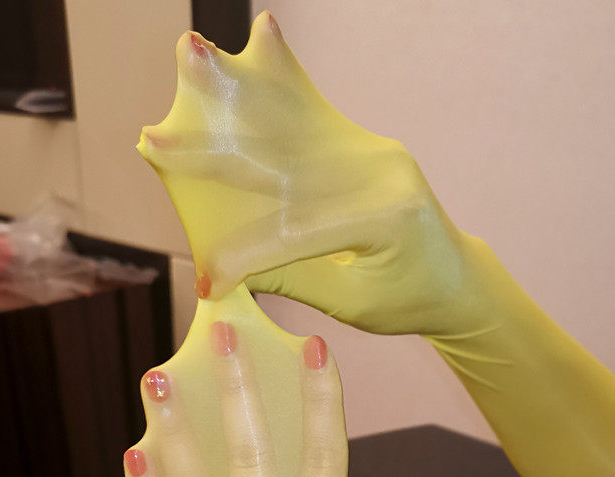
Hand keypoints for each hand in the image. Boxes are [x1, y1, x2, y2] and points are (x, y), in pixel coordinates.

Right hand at [137, 11, 489, 337]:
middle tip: (157, 141)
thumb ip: (292, 275)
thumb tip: (227, 263)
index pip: (292, 231)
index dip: (243, 256)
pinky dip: (277, 85)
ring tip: (194, 53)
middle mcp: (381, 166)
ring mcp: (373, 147)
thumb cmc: (409, 300)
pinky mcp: (363, 142)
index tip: (206, 280)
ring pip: (296, 120)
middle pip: (286, 157)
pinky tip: (262, 36)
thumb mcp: (352, 302)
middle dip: (216, 153)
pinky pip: (312, 117)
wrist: (456, 277)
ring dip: (242, 91)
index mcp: (383, 216)